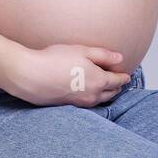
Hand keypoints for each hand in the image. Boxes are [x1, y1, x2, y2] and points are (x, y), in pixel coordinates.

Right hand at [3, 44, 131, 106]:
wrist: (31, 76)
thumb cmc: (55, 60)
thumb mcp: (82, 51)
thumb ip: (103, 55)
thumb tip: (120, 58)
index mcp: (99, 81)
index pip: (118, 81)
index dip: (123, 76)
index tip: (127, 74)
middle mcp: (92, 95)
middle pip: (111, 93)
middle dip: (116, 86)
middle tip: (119, 81)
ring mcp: (80, 103)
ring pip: (100, 100)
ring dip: (105, 93)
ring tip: (106, 87)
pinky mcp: (69, 106)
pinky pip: (87, 103)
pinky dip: (92, 97)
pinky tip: (87, 92)